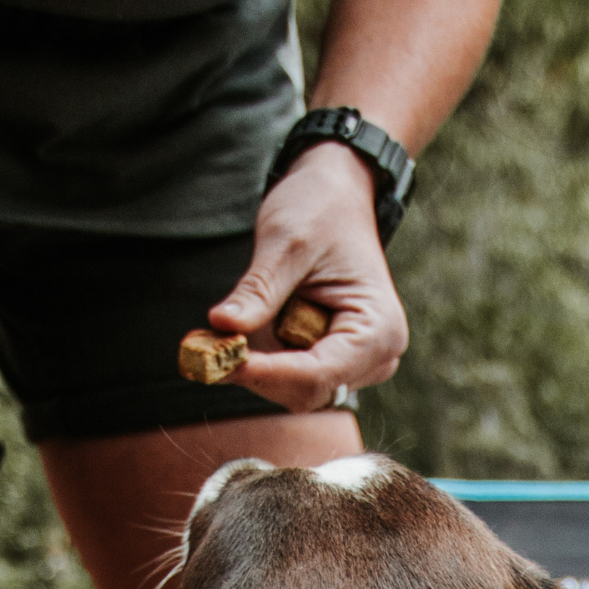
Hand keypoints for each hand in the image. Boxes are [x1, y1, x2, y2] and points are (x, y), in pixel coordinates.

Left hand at [208, 144, 407, 411]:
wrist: (337, 196)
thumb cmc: (320, 210)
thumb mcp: (286, 242)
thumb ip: (258, 291)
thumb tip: (221, 326)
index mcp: (379, 329)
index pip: (318, 373)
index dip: (266, 372)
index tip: (216, 359)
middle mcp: (378, 357)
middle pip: (306, 391)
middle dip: (257, 370)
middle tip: (209, 342)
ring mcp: (358, 364)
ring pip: (295, 390)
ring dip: (258, 365)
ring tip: (231, 326)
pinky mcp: (336, 362)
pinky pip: (293, 378)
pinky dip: (263, 361)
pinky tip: (246, 332)